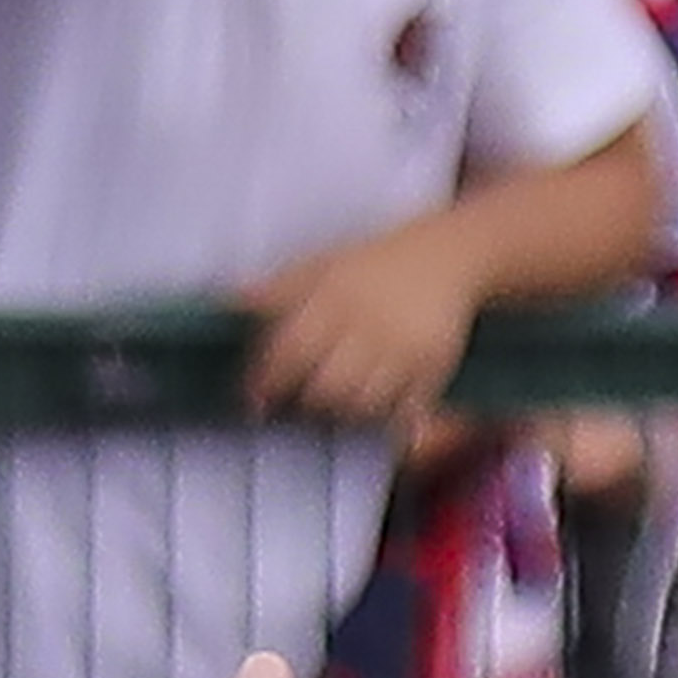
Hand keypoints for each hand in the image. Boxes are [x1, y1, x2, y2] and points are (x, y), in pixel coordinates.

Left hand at [241, 212, 502, 425]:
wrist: (447, 256)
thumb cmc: (370, 266)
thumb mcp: (320, 265)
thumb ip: (277, 289)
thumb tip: (230, 302)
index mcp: (337, 297)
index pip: (290, 351)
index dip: (265, 382)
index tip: (252, 400)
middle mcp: (372, 324)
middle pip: (326, 387)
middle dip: (302, 403)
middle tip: (292, 404)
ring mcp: (407, 348)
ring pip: (363, 405)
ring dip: (338, 414)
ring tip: (329, 406)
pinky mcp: (436, 366)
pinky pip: (405, 410)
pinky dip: (384, 421)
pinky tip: (370, 413)